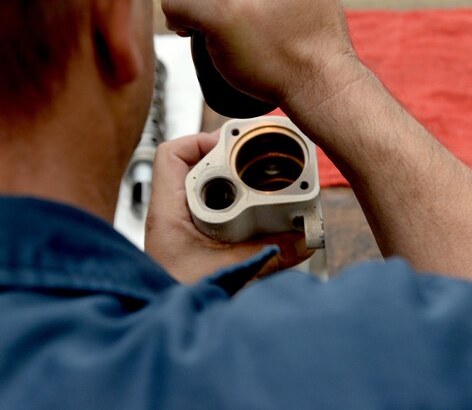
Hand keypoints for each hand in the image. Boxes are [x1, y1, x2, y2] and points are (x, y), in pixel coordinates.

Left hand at [145, 132, 313, 284]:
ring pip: (204, 189)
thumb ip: (269, 256)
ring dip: (232, 185)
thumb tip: (305, 239)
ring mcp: (179, 229)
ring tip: (260, 185)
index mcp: (167, 214)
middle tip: (256, 163)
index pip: (170, 155)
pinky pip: (211, 212)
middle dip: (228, 161)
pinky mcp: (190, 243)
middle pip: (193, 166)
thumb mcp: (229, 274)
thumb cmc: (178, 300)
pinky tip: (255, 215)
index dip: (201, 141)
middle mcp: (169, 216)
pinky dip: (234, 207)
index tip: (234, 144)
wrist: (170, 330)